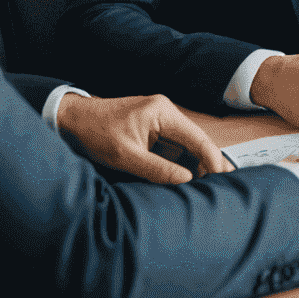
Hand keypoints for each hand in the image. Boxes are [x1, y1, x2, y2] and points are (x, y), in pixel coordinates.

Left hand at [56, 92, 234, 182]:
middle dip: (208, 162)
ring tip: (209, 185)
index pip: (197, 137)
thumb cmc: (96, 133)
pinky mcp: (150, 129)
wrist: (73, 120)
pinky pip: (170, 147)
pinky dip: (179, 162)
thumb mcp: (126, 156)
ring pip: (183, 145)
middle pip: (194, 140)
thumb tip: (186, 180)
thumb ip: (158, 169)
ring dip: (194, 164)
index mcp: (163, 113)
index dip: (212, 158)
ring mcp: (158, 120)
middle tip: (225, 182)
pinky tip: (186, 178)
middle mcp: (165, 113)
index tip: (222, 178)